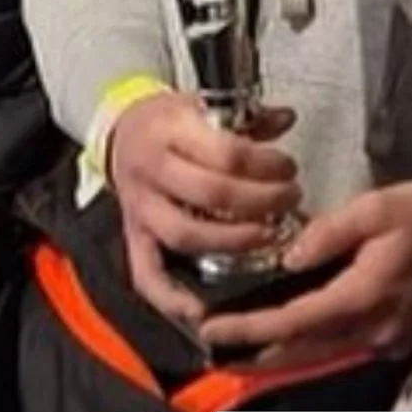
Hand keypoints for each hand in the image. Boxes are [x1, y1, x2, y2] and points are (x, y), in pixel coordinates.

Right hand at [109, 90, 299, 325]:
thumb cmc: (167, 120)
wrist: (121, 131)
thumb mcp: (203, 103)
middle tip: (289, 200)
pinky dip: (172, 298)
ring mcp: (141, 207)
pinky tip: (203, 308)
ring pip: (187, 235)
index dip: (264, 165)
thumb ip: (247, 116)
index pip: (225, 153)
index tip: (288, 168)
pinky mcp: (134, 236)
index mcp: (171, 129)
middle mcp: (153, 169)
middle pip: (212, 194)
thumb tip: (287, 119)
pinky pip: (147, 274)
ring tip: (269, 236)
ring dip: (234, 242)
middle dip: (260, 201)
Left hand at [200, 179, 411, 358]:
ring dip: (278, 352)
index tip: (213, 327)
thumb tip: (288, 257)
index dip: (250, 327)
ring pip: (319, 355)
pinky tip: (289, 331)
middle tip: (213, 342)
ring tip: (239, 342)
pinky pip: (340, 347)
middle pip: (301, 351)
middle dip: (254, 351)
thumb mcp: (378, 206)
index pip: (294, 321)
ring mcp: (384, 340)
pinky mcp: (392, 338)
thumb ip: (330, 231)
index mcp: (364, 295)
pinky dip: (308, 343)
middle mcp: (371, 329)